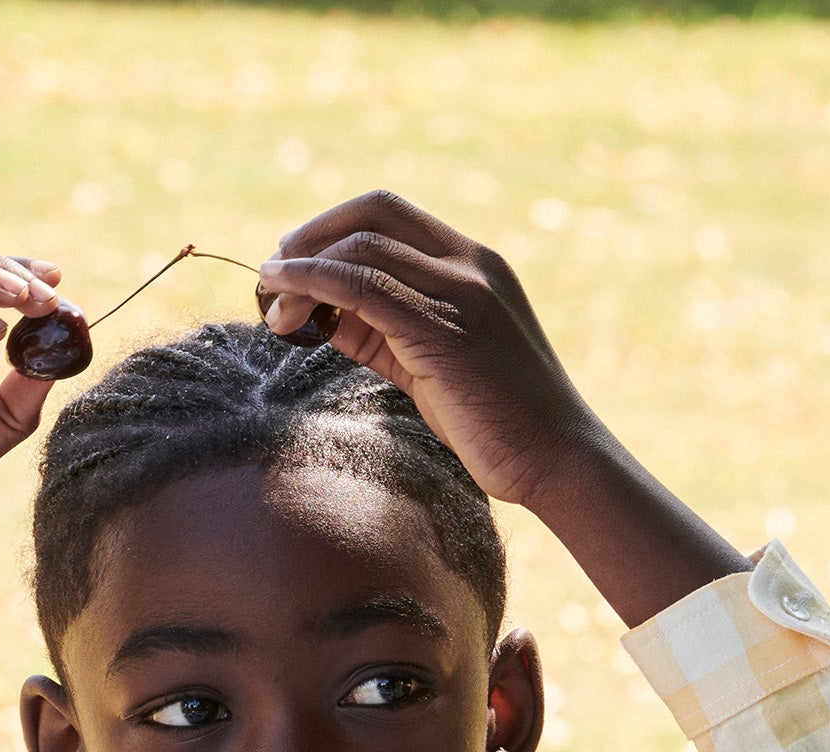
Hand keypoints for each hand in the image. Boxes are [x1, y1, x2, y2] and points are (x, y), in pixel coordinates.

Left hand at [259, 191, 747, 623]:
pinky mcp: (443, 329)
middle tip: (271, 275)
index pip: (390, 215)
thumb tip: (324, 318)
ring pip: (361, 249)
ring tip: (272, 306)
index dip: (332, 230)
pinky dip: (314, 285)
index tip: (294, 264)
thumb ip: (387, 334)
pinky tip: (285, 304)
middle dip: (311, 236)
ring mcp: (460, 291)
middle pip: (372, 214)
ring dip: (303, 270)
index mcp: (476, 263)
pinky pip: (363, 287)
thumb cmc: (498, 425)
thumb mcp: (435, 366)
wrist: (558, 460)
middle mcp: (470, 264)